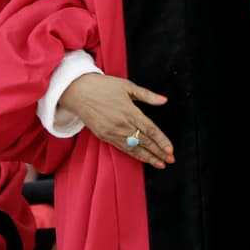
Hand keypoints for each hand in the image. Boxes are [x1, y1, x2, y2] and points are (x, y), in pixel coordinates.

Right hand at [59, 72, 174, 168]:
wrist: (78, 92)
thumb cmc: (103, 86)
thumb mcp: (127, 86)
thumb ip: (147, 95)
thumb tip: (164, 100)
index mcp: (129, 111)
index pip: (150, 129)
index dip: (161, 141)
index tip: (170, 149)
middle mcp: (122, 124)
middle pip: (144, 141)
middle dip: (158, 152)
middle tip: (171, 160)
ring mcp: (112, 132)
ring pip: (134, 148)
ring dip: (148, 157)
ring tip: (160, 164)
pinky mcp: (104, 136)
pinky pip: (122, 148)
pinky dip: (134, 155)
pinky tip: (143, 158)